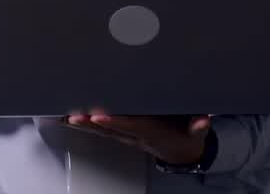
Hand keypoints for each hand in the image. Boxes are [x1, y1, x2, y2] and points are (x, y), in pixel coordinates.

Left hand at [63, 110, 210, 165]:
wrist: (182, 152)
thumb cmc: (187, 136)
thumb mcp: (197, 133)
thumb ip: (199, 127)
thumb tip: (203, 121)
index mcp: (153, 132)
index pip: (132, 126)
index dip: (116, 122)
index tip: (100, 116)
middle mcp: (136, 136)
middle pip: (111, 130)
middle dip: (92, 124)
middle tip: (74, 116)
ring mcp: (128, 137)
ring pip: (102, 131)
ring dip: (84, 125)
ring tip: (65, 117)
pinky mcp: (122, 134)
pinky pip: (100, 131)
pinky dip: (84, 125)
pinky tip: (70, 119)